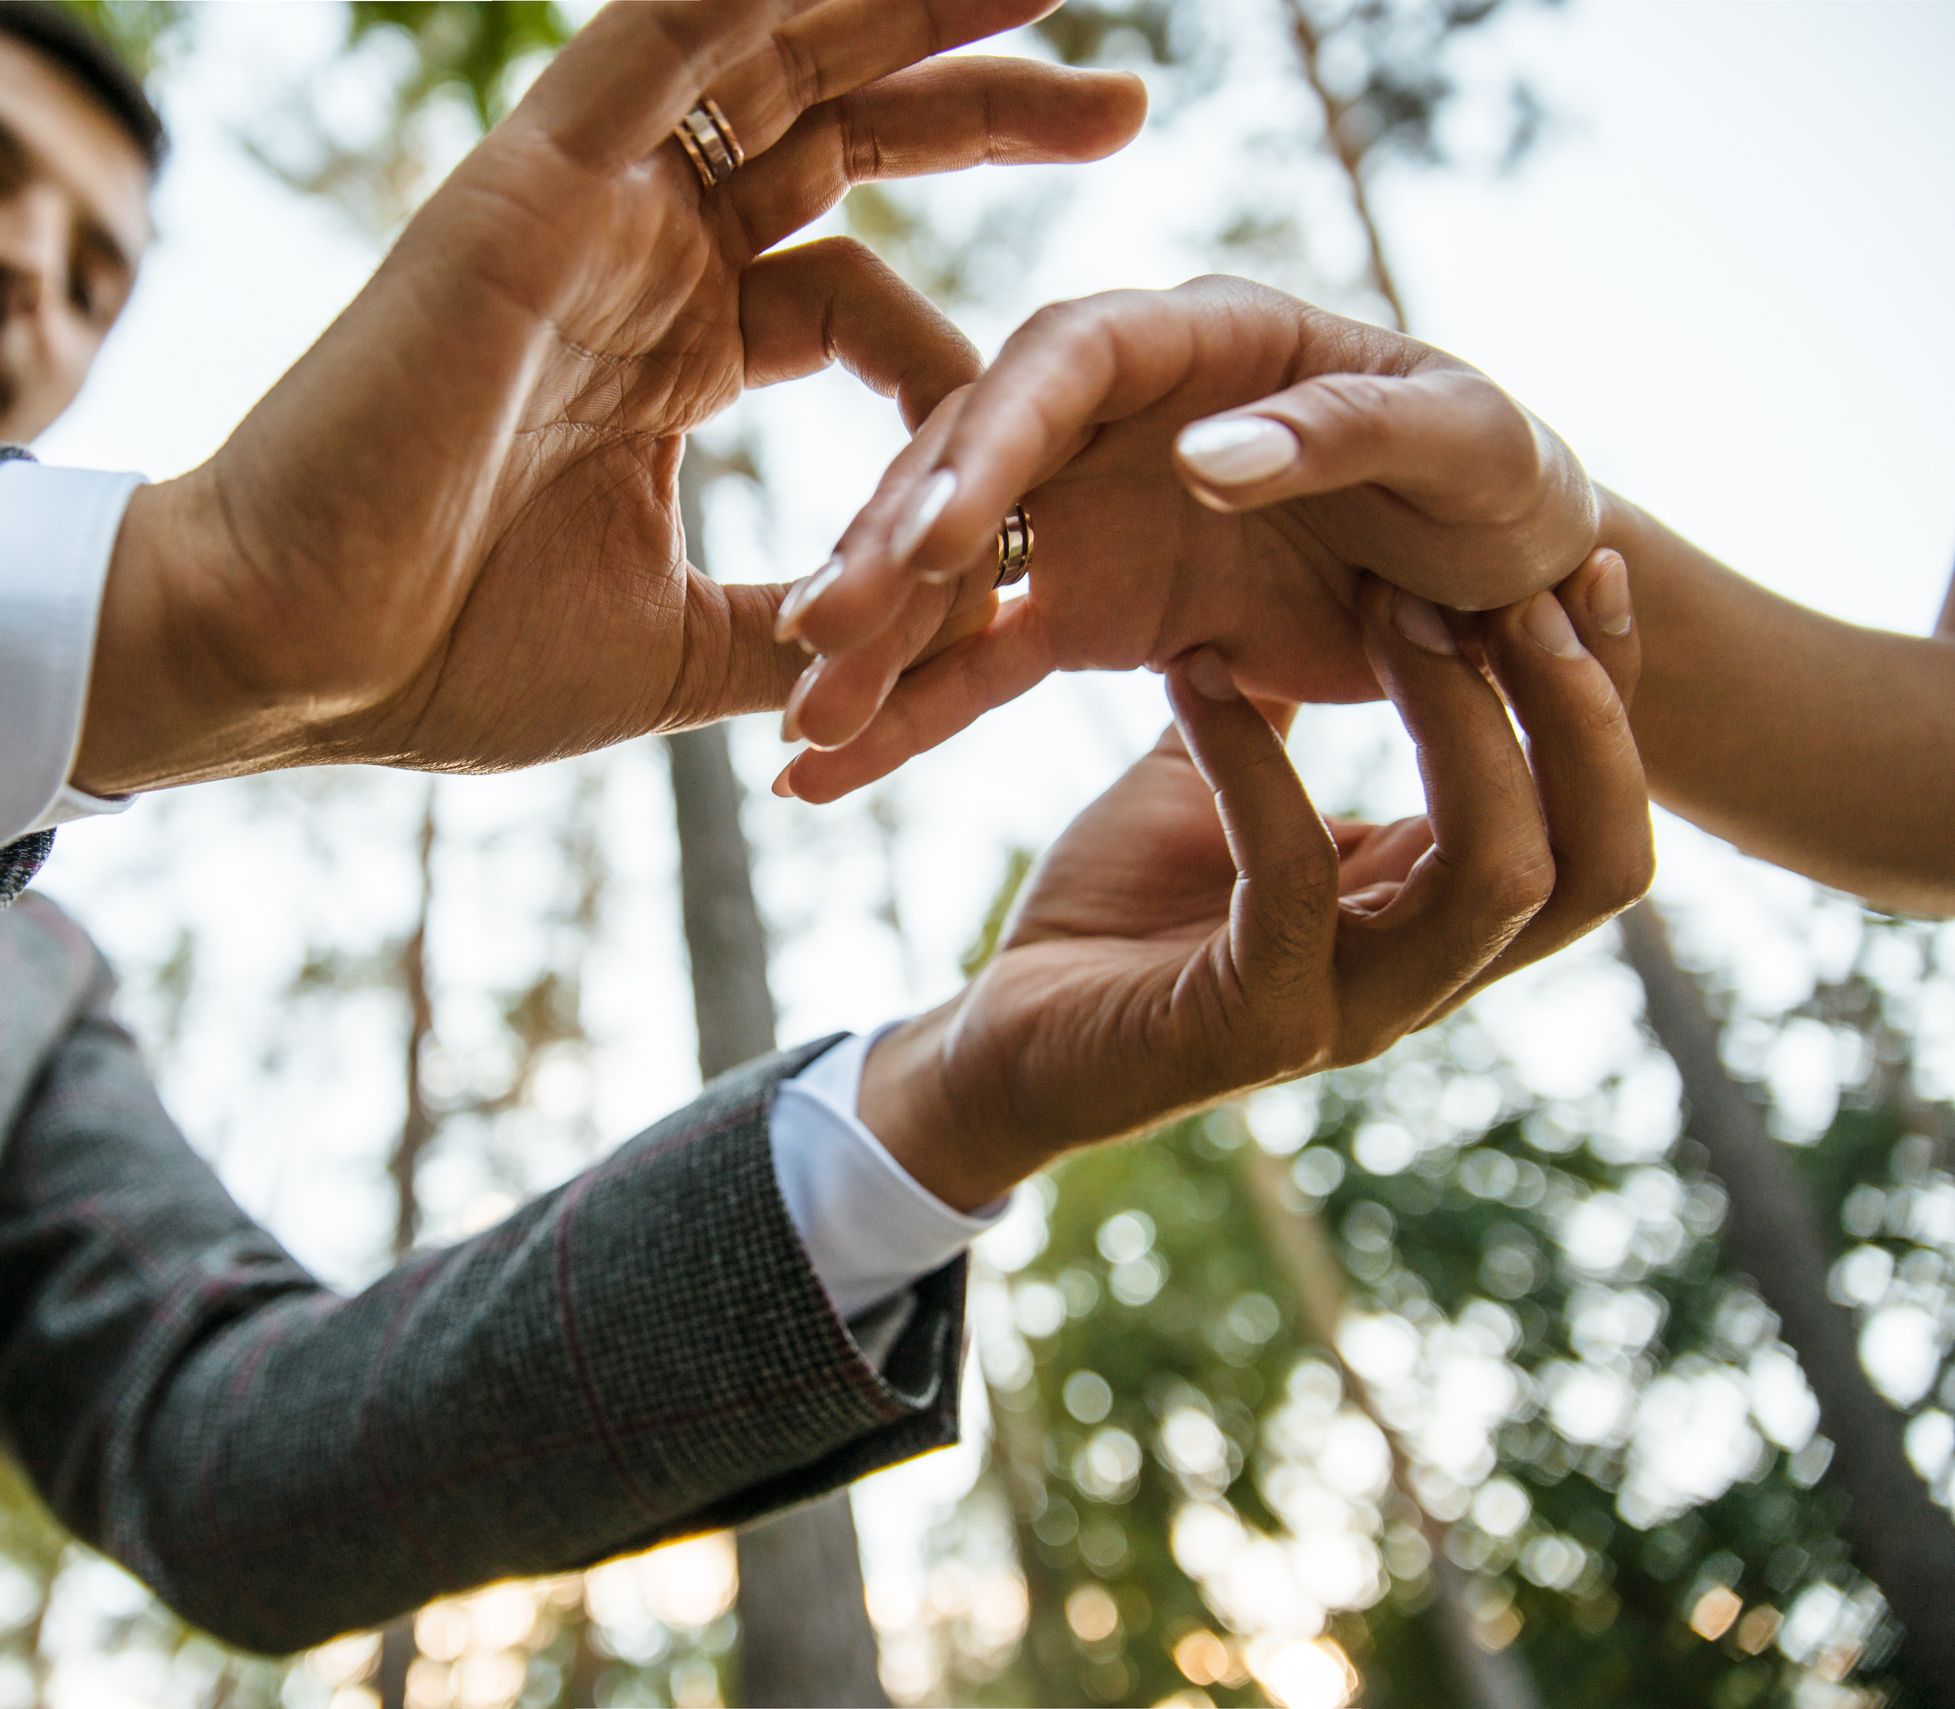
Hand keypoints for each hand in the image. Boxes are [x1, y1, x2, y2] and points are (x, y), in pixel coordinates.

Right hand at [73, 0, 1148, 793]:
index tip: (1052, 405)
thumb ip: (799, 617)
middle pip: (839, 139)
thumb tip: (930, 634)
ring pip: (770, 55)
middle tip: (1128, 99)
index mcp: (670, 356)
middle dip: (984, 110)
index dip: (959, 330)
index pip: (854, 294)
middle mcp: (639, 260)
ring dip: (901, 9)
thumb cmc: (445, 659)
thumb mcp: (679, 646)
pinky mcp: (531, 179)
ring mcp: (588, 207)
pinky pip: (659, 38)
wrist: (291, 658)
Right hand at [774, 274, 1597, 802]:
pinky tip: (821, 776)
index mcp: (1197, 339)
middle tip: (822, 635)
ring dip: (872, 647)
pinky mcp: (1083, 612)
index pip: (1059, 364)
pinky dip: (903, 719)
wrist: (1511, 581)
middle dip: (888, 551)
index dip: (990, 441)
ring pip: (947, 573)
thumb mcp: (1461, 443)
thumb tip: (1201, 458)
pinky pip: (973, 666)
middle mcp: (1112, 419)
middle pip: (968, 469)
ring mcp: (1083, 517)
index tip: (936, 531)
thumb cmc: (1498, 479)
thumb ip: (1339, 434)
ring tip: (802, 729)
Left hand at [854, 556, 1647, 1211]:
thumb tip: (1338, 563)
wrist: (1003, 1036)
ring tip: (1390, 605)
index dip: (1614, 696)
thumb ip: (1286, 690)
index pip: (1595, 816)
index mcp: (1435, 904)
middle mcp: (1425, 969)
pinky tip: (1199, 673)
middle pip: (1596, 858)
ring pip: (1492, 874)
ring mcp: (1352, 1009)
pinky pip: (1293, 879)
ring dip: (1457, 723)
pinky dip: (1255, 763)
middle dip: (1581, 710)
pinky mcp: (1257, 1024)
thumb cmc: (1117, 908)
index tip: (1588, 560)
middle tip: (1517, 584)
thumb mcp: (1220, 773)